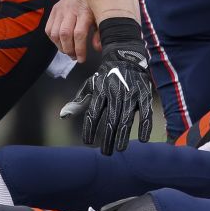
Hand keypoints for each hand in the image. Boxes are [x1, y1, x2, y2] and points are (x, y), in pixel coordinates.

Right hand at [45, 0, 97, 62]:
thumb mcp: (102, 18)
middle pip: (65, 34)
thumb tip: (97, 48)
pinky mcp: (54, 9)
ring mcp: (61, 9)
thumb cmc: (95, 5)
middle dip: (69, 50)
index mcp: (85, 12)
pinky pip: (48, 28)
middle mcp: (71, 10)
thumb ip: (100, 33)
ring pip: (54, 33)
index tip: (81, 59)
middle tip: (74, 57)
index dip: (79, 49)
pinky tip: (60, 42)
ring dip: (60, 46)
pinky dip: (53, 39)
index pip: (79, 34)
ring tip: (68, 51)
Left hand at [60, 18, 154, 154]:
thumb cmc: (106, 76)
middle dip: (108, 138)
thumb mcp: (90, 85)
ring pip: (127, 118)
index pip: (93, 113)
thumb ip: (78, 102)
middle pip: (111, 119)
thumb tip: (63, 115)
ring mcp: (131, 94)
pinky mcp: (144, 94)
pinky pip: (146, 113)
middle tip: (106, 153)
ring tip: (120, 149)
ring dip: (123, 135)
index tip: (88, 142)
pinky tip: (142, 139)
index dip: (90, 128)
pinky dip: (145, 126)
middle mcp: (115, 93)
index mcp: (100, 91)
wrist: (126, 57)